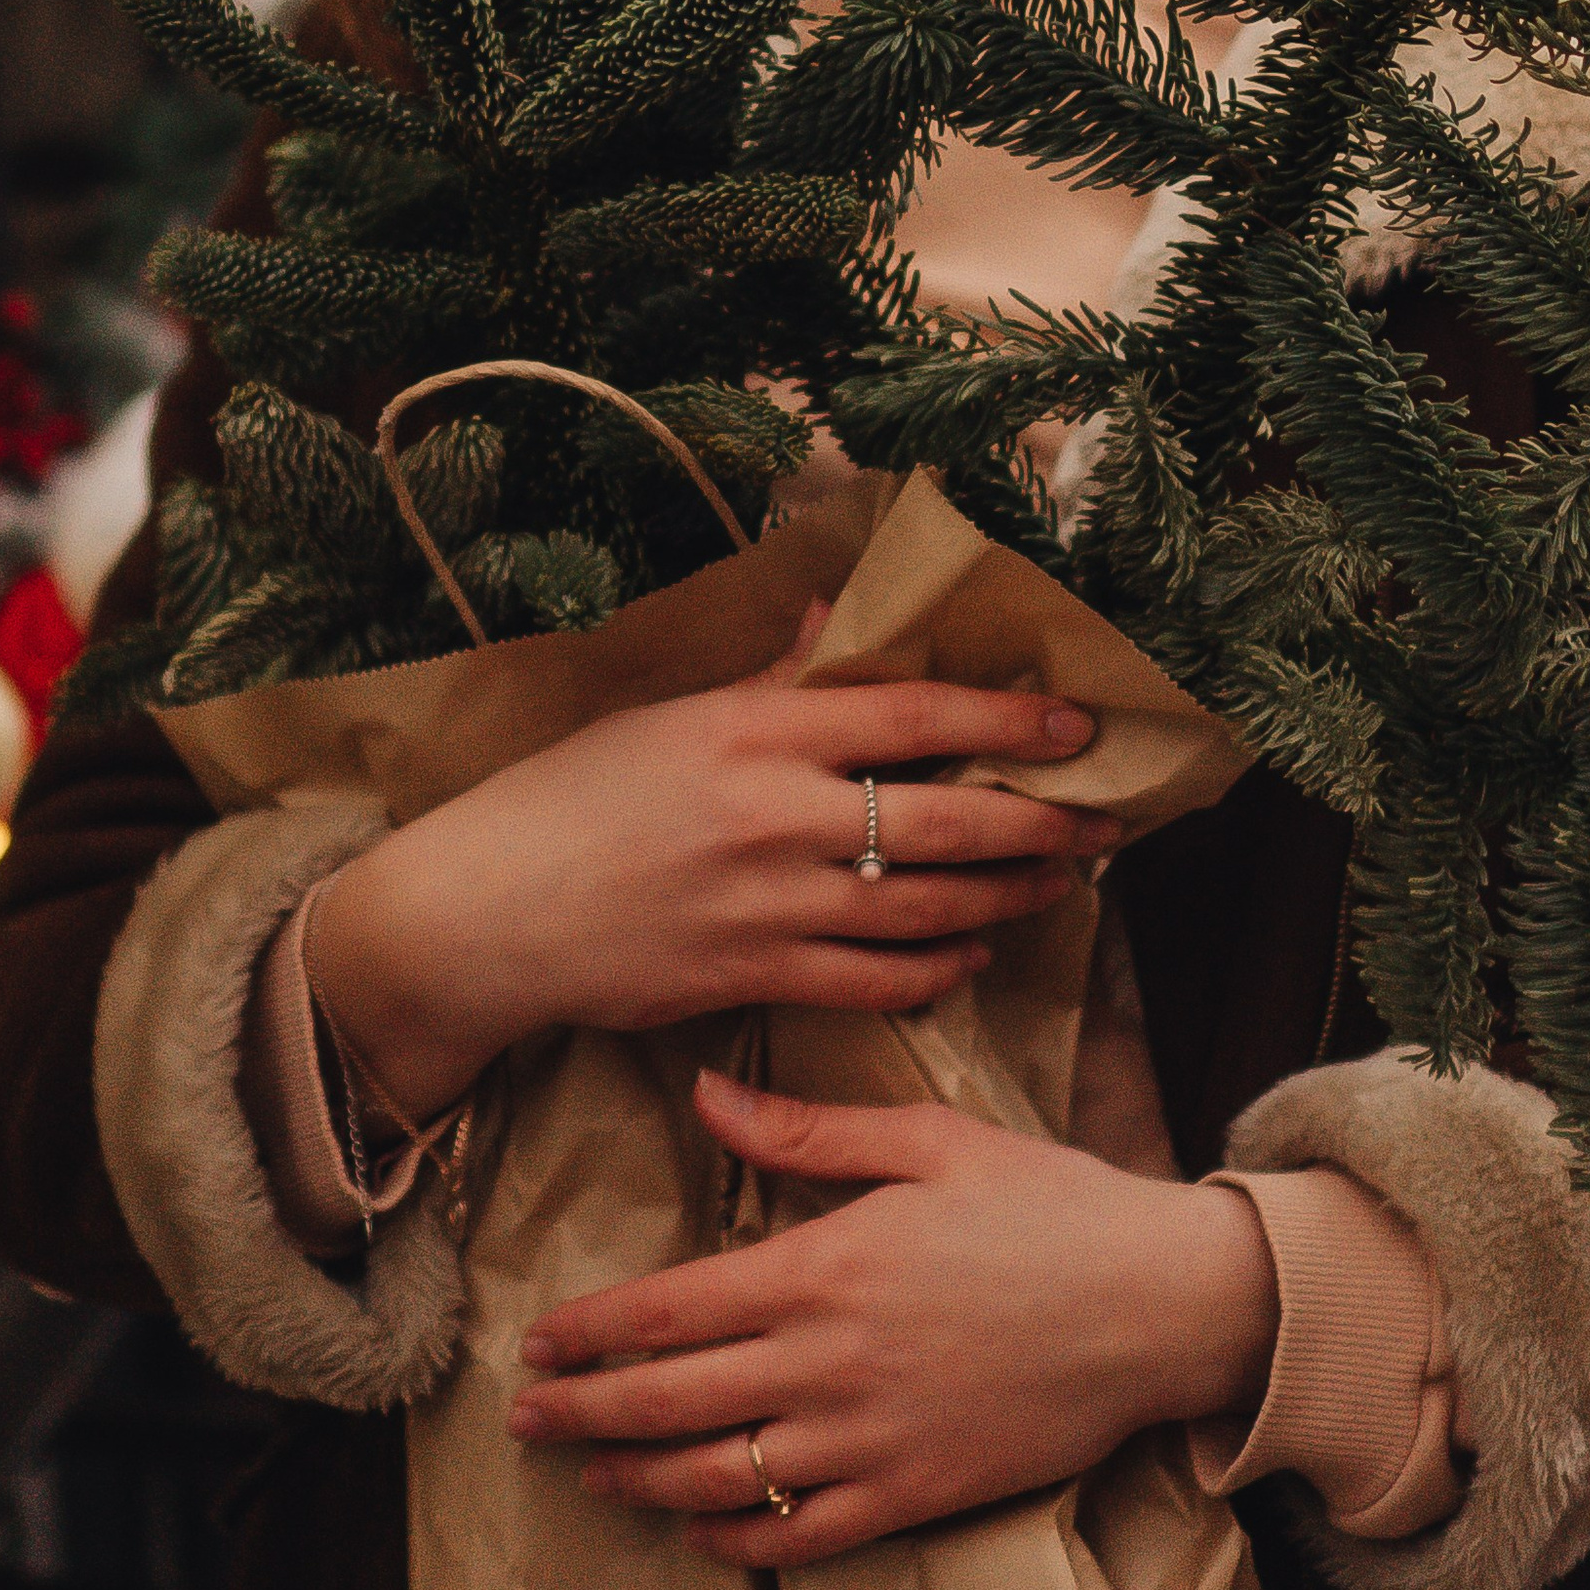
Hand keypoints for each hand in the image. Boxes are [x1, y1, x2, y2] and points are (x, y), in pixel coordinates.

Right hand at [306, 623, 1111, 1117]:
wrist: (488, 912)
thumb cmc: (571, 797)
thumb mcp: (668, 714)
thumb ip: (772, 674)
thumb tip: (835, 609)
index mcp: (756, 728)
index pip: (912, 714)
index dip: (1006, 718)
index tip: (1074, 724)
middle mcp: (775, 813)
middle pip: (944, 820)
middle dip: (1038, 823)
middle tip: (1101, 825)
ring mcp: (769, 904)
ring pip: (925, 906)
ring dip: (1006, 896)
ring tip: (1056, 884)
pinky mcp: (753, 977)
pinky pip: (876, 980)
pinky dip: (937, 967)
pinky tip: (971, 951)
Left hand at [509, 1068, 1280, 1564]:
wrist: (1157, 1302)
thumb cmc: (1048, 1204)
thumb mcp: (930, 1137)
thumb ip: (809, 1131)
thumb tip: (707, 1097)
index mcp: (827, 1266)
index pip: (674, 1308)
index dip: (595, 1330)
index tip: (542, 1339)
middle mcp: (831, 1364)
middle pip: (672, 1402)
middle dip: (585, 1413)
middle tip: (526, 1418)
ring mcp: (870, 1440)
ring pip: (721, 1477)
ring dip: (641, 1481)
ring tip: (593, 1474)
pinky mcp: (915, 1496)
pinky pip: (801, 1535)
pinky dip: (739, 1539)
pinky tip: (701, 1528)